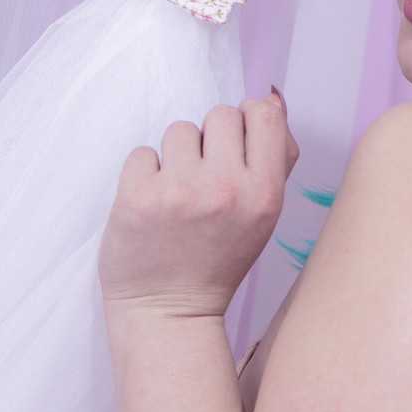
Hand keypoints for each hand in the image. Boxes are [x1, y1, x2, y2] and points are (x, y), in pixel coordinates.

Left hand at [99, 89, 297, 318]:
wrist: (169, 314)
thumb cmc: (216, 262)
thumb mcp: (262, 218)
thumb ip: (274, 160)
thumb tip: (272, 98)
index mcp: (264, 196)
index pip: (264, 113)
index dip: (248, 122)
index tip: (235, 149)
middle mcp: (225, 191)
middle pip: (221, 114)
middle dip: (210, 140)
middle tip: (203, 180)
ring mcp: (180, 193)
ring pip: (179, 129)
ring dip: (175, 157)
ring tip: (177, 197)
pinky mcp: (137, 197)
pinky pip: (142, 152)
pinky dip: (144, 174)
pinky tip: (152, 207)